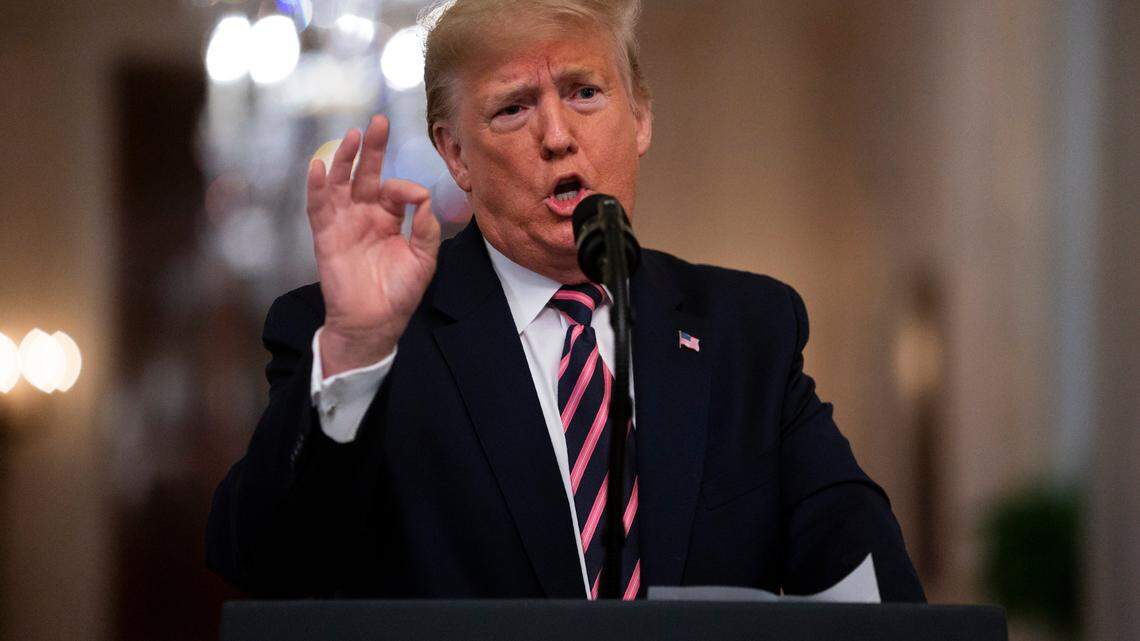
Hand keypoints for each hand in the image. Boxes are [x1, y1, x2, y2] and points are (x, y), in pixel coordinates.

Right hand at [307, 115, 440, 375]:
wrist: (374, 322)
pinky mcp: (326, 236)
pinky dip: (317, 186)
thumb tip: (424, 197)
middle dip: (372, 148)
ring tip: (352, 135)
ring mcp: (344, 223)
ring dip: (345, 159)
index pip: (395, 189)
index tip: (415, 198)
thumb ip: (426, 228)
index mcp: (389, 218)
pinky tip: (320, 166)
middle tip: (378, 122)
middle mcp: (365, 215)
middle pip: (366, 174)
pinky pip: (318, 207)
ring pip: (341, 183)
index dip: (406, 187)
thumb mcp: (423, 259)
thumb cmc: (399, 292)